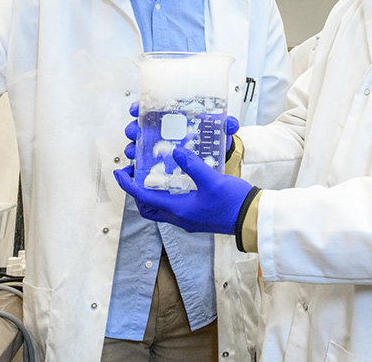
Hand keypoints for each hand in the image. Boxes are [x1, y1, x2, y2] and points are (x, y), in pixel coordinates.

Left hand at [114, 143, 256, 234]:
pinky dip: (166, 195)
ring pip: (160, 208)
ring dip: (151, 194)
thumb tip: (175, 152)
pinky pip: (173, 207)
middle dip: (136, 192)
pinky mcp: (197, 218)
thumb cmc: (233, 202)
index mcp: (178, 210)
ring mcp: (188, 220)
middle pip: (148, 207)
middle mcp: (179, 218)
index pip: (143, 198)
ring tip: (153, 175)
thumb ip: (192, 165)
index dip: (128, 185)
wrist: (252, 219)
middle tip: (135, 174)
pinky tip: (175, 180)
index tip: (119, 172)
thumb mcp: (213, 180)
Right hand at [122, 102, 239, 159]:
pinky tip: (133, 171)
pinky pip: (140, 166)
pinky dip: (134, 168)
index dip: (139, 107)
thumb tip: (231, 123)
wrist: (214, 157)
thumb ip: (225, 126)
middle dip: (133, 129)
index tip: (136, 108)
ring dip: (132, 148)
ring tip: (134, 152)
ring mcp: (156, 149)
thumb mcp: (218, 131)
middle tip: (135, 132)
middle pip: (138, 127)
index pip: (149, 109)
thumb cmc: (211, 139)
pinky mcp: (156, 165)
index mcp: (170, 119)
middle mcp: (159, 132)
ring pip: (137, 146)